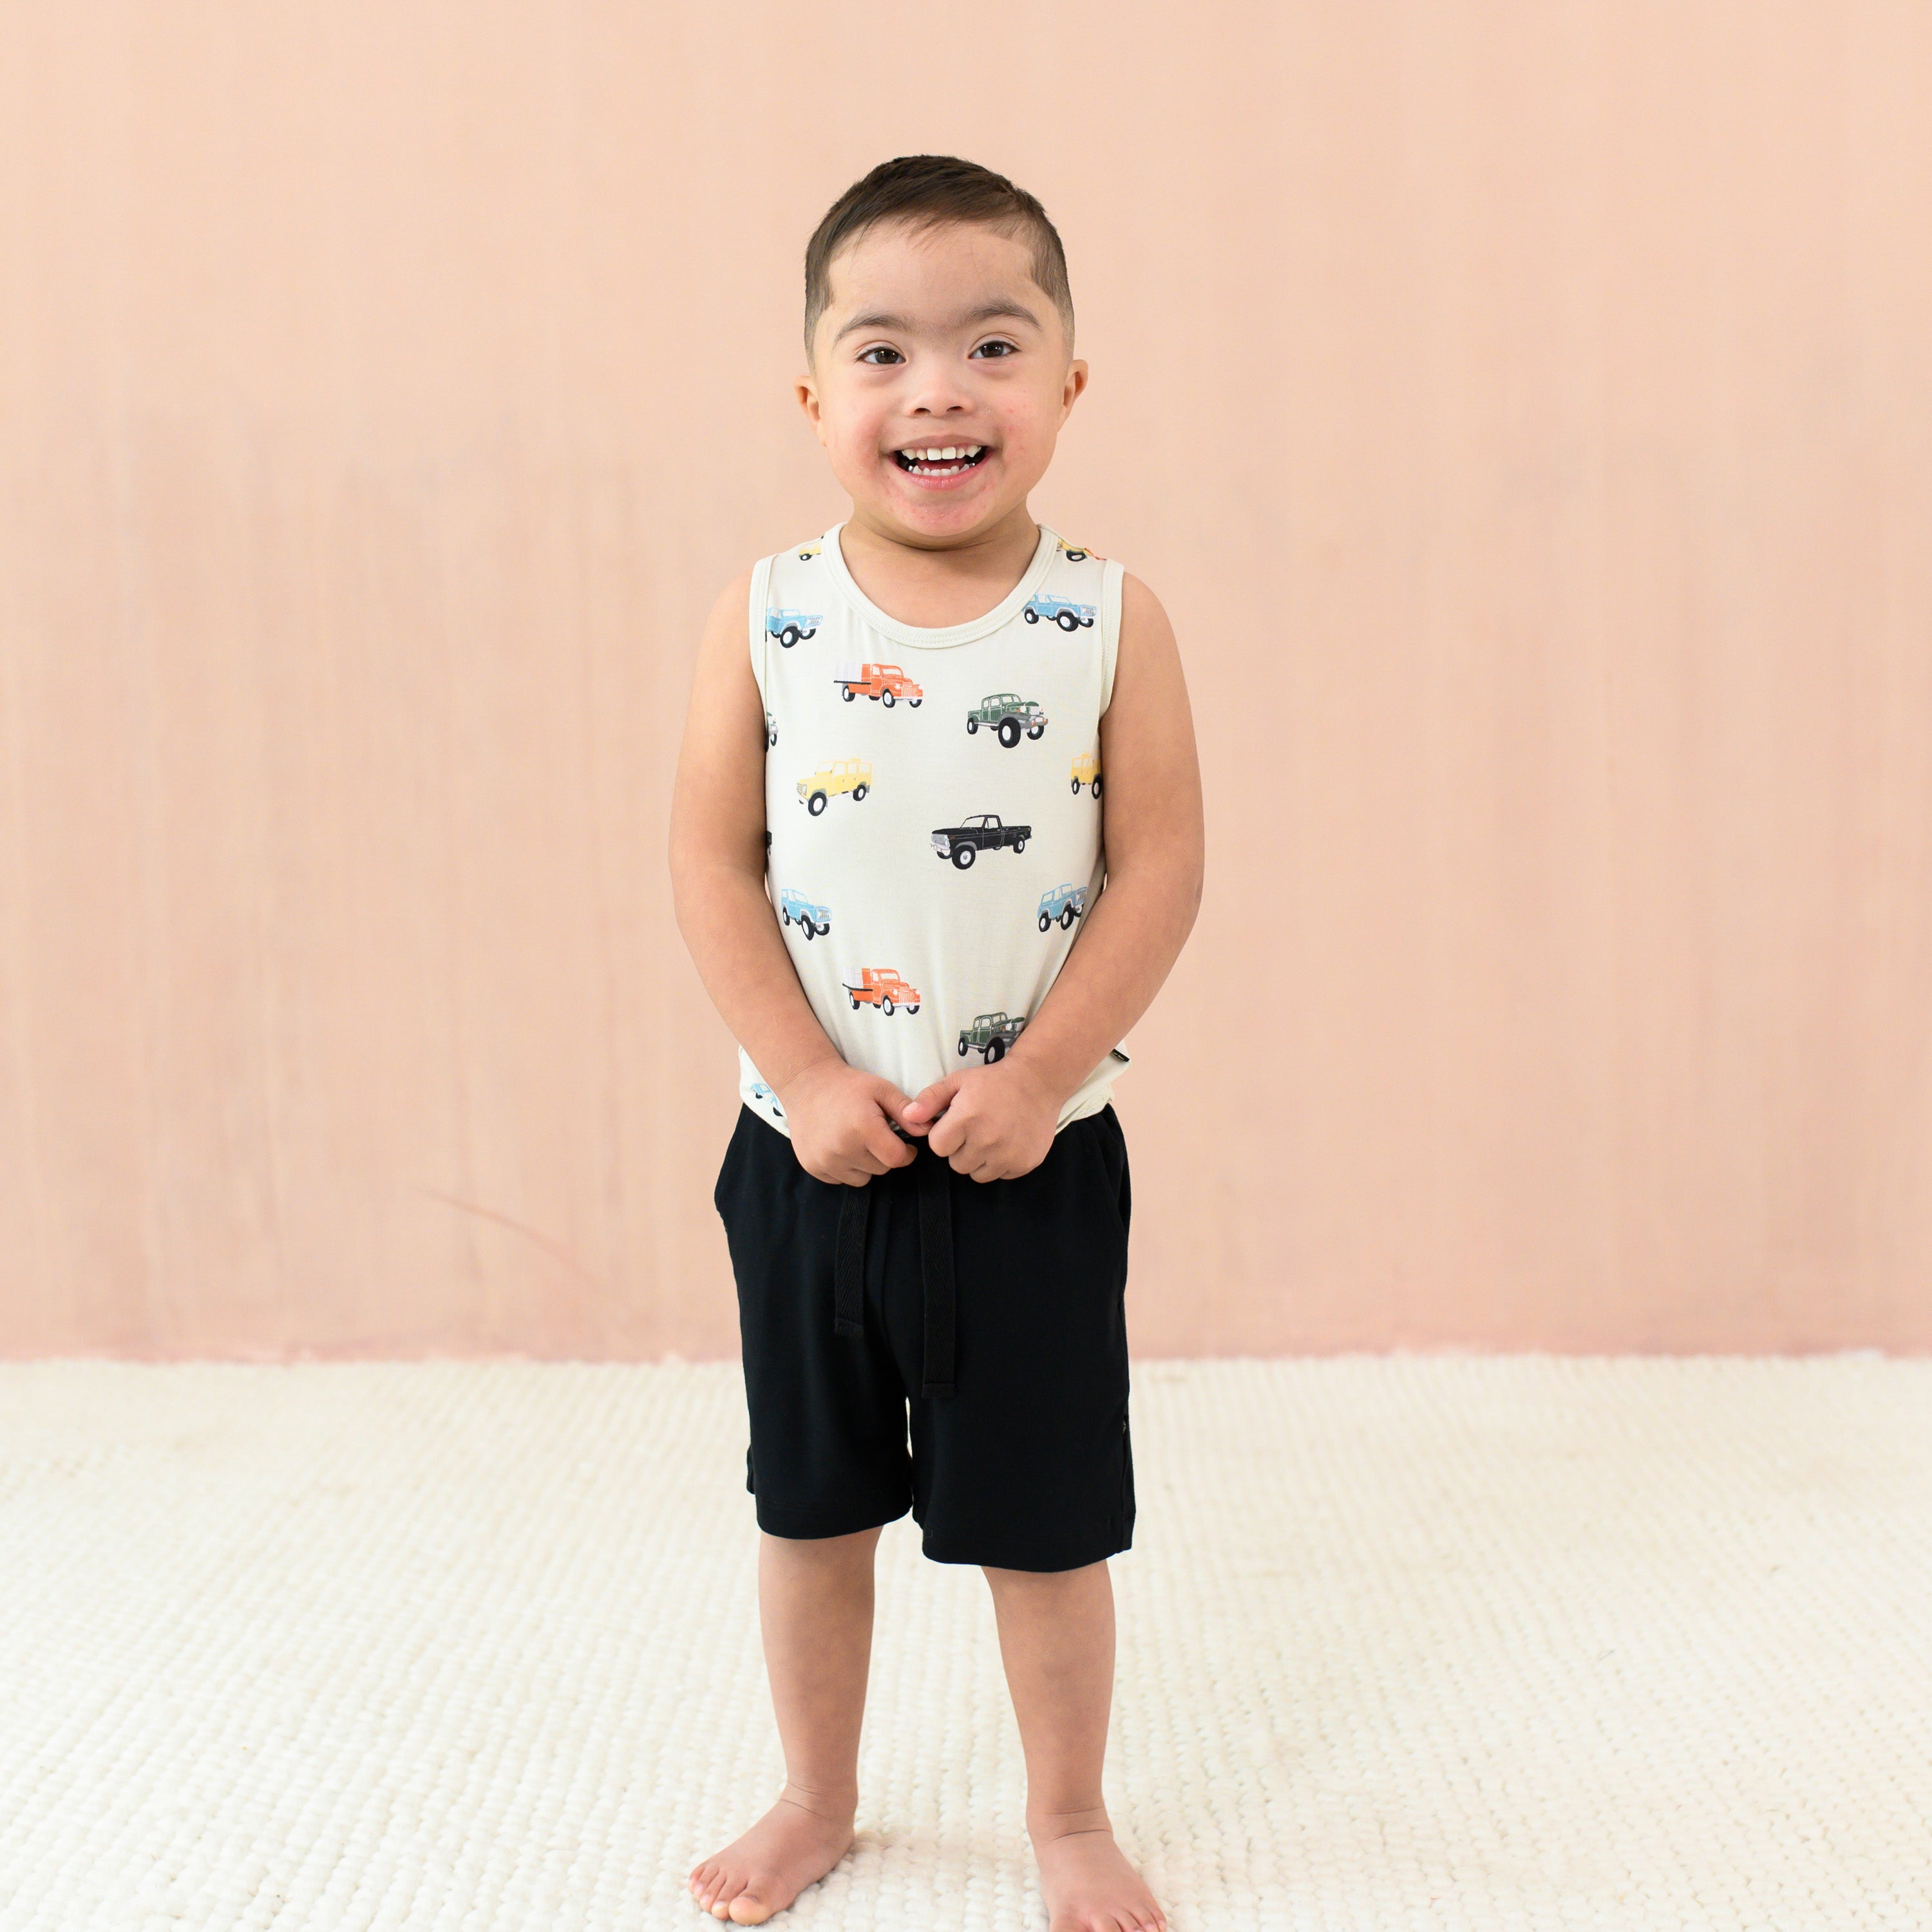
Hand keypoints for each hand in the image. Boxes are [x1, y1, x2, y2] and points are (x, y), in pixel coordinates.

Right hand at [776, 1059, 919, 1184]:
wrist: (806, 1085)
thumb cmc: (849, 1086)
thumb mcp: (881, 1089)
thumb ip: (906, 1111)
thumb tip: (928, 1130)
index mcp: (863, 1127)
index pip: (896, 1159)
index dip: (906, 1153)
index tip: (903, 1144)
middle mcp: (842, 1148)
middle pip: (881, 1169)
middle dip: (883, 1155)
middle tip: (873, 1134)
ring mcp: (825, 1160)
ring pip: (862, 1178)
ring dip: (865, 1164)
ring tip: (855, 1139)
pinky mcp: (813, 1167)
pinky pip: (841, 1179)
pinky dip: (845, 1168)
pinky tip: (839, 1145)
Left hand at [898, 1057, 1063, 1180]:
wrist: (1039, 1081)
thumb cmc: (994, 1081)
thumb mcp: (958, 1081)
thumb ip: (929, 1099)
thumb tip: (907, 1117)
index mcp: (967, 1119)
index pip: (938, 1147)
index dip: (944, 1136)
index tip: (957, 1123)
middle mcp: (987, 1140)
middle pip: (956, 1164)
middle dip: (961, 1149)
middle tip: (976, 1129)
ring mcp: (1008, 1154)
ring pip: (977, 1174)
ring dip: (979, 1160)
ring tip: (991, 1136)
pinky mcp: (1025, 1163)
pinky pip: (1000, 1175)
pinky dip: (1000, 1164)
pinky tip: (1007, 1142)